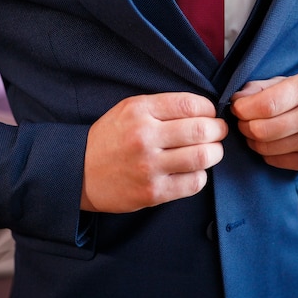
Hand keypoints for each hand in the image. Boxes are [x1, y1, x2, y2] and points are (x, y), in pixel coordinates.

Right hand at [81, 92, 227, 212]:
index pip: (190, 104)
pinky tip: (193, 171)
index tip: (210, 114)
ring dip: (214, 153)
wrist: (79, 172)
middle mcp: (144, 137)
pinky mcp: (153, 192)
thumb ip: (162, 107)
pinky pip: (194, 183)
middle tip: (218, 132)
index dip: (209, 109)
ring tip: (210, 151)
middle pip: (201, 130)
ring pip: (202, 157)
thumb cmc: (110, 138)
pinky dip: (201, 175)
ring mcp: (149, 167)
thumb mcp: (128, 110)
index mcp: (139, 110)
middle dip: (218, 130)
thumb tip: (204, 110)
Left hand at [231, 73, 297, 172]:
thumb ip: (260, 88)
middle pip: (261, 129)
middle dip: (244, 125)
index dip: (243, 109)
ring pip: (265, 147)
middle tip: (243, 121)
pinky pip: (273, 160)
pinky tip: (270, 142)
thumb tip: (236, 100)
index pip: (266, 104)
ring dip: (252, 140)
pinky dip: (264, 152)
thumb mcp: (288, 83)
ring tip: (255, 131)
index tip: (237, 107)